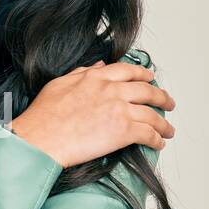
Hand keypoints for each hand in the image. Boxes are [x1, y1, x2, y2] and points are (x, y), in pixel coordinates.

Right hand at [7, 60, 175, 167]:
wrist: (40, 139)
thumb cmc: (42, 116)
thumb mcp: (59, 84)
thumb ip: (81, 72)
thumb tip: (97, 64)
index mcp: (96, 76)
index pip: (128, 71)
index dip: (143, 74)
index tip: (150, 78)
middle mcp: (111, 90)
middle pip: (147, 90)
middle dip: (161, 98)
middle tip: (168, 103)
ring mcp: (119, 109)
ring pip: (152, 114)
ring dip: (164, 124)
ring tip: (168, 130)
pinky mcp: (123, 131)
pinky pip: (149, 134)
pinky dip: (157, 139)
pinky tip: (159, 143)